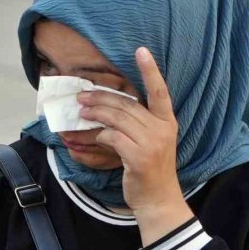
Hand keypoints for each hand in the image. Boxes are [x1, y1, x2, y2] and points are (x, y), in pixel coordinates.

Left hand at [77, 47, 194, 245]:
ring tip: (81, 110)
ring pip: (117, 118)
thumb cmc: (150, 170)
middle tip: (82, 96)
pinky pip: (113, 137)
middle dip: (101, 97)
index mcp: (167, 121)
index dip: (150, 70)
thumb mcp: (150, 142)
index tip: (141, 50)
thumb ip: (137, 124)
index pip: (160, 91)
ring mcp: (152, 143)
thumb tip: (107, 108)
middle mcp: (162, 129)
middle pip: (127, 104)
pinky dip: (101, 135)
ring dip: (96, 113)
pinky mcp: (139, 157)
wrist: (158, 199)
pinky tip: (95, 136)